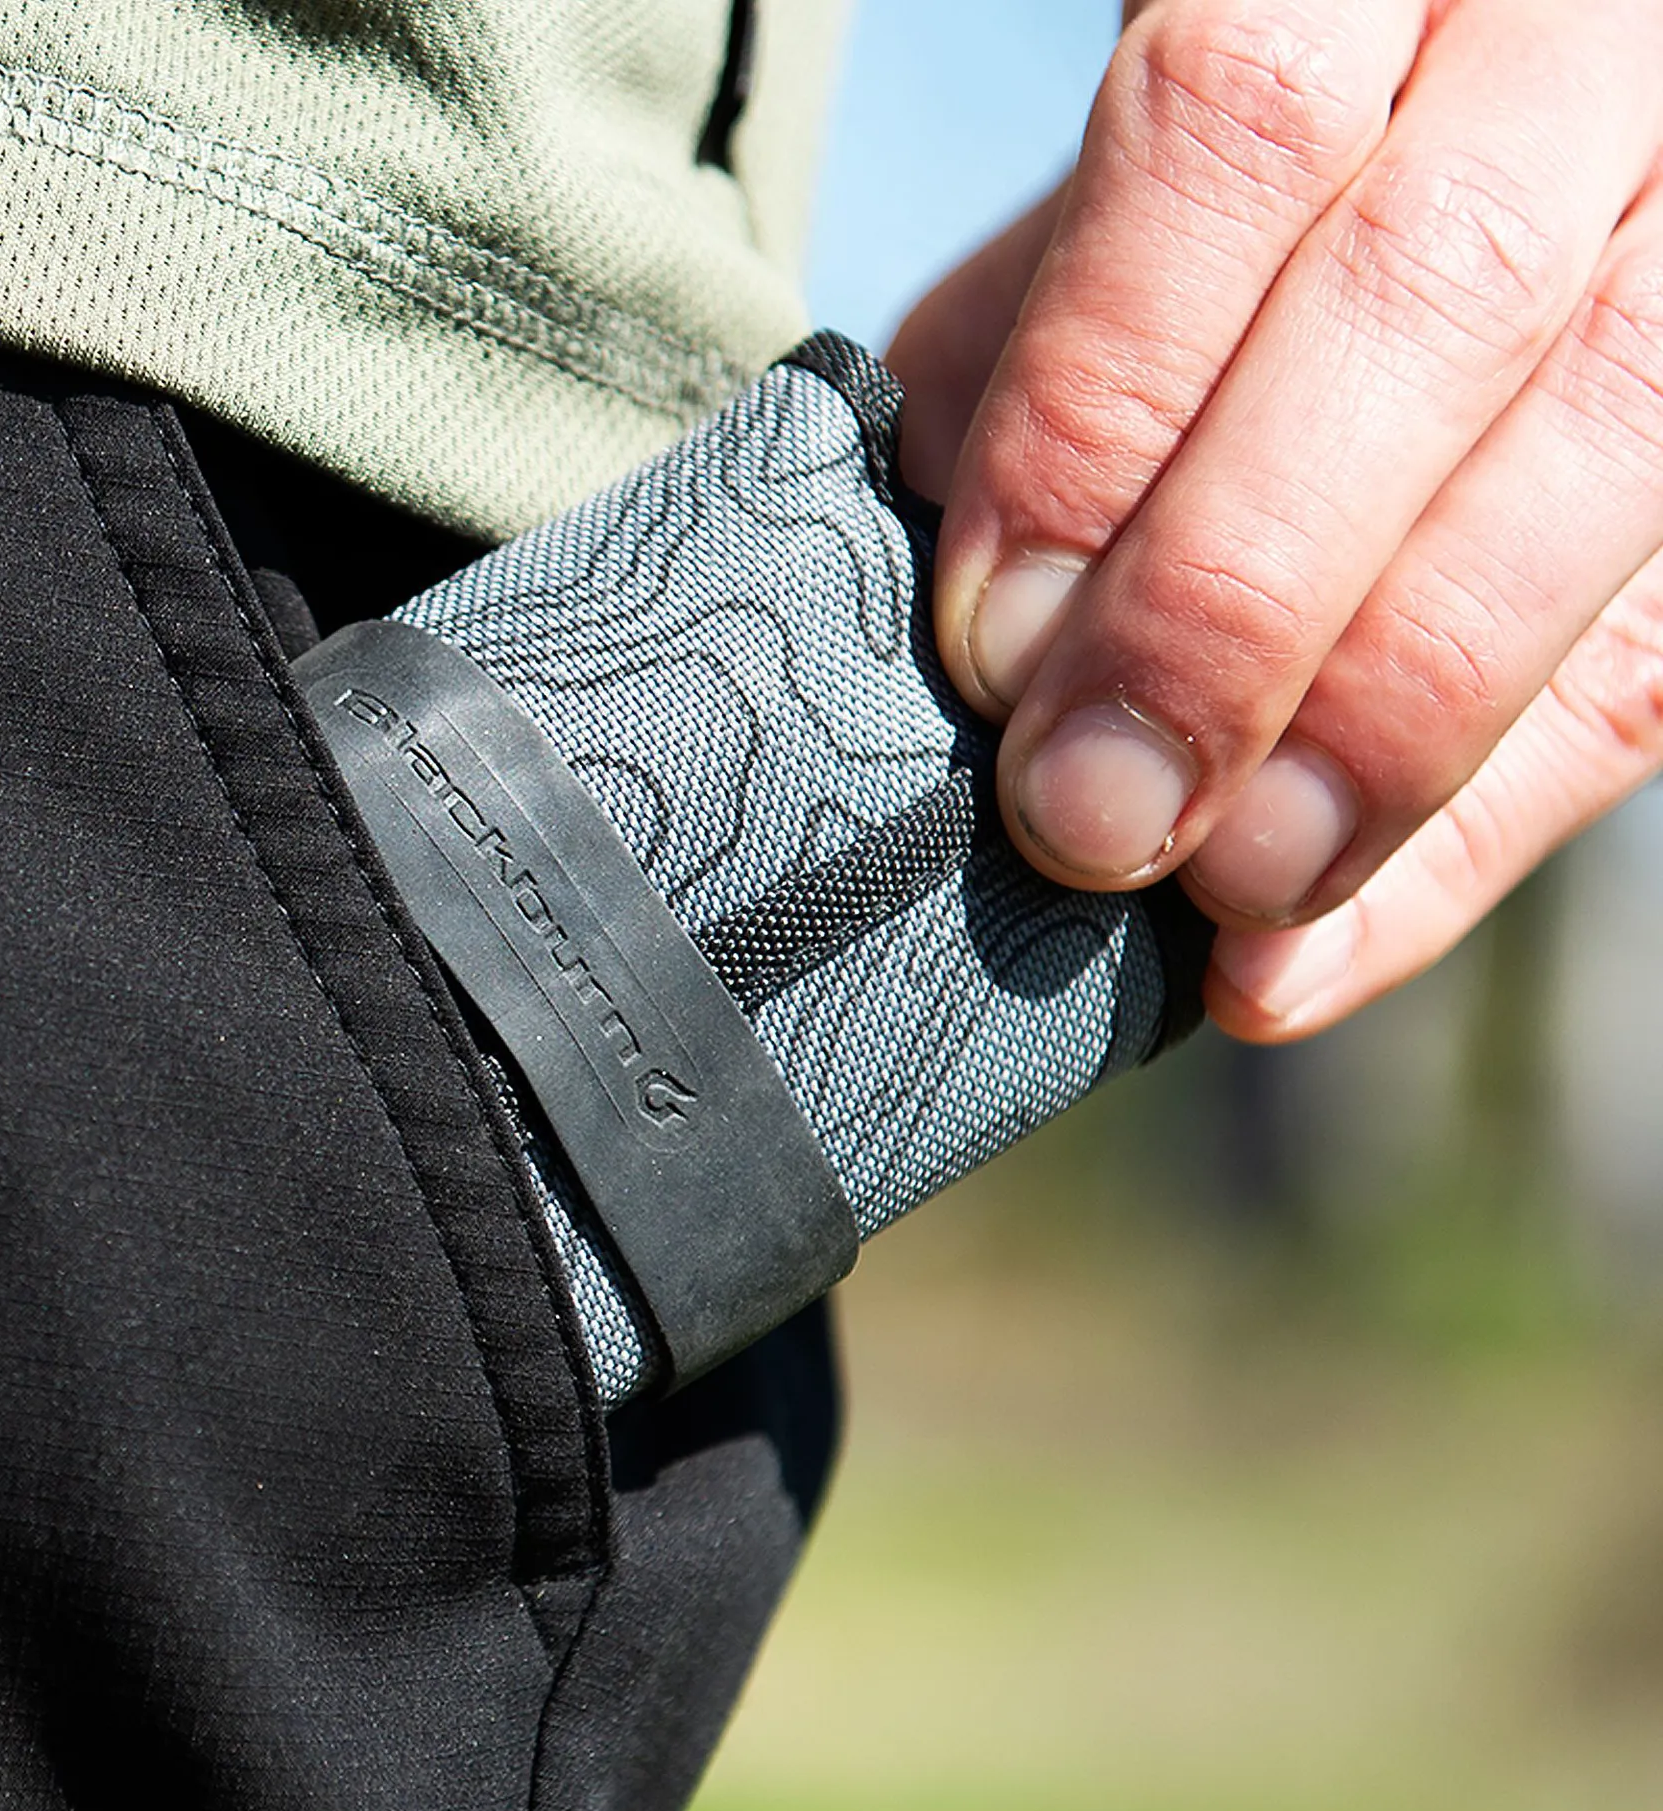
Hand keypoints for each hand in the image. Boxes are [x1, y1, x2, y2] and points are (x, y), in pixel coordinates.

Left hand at [888, 0, 1662, 1042]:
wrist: (1471, 142)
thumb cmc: (1233, 208)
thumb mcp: (1115, 216)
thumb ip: (1042, 356)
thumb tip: (971, 621)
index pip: (1238, 125)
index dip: (1101, 410)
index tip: (992, 639)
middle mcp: (1592, 35)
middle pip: (1439, 295)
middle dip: (1235, 599)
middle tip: (1088, 812)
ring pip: (1615, 446)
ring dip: (1388, 726)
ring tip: (1216, 901)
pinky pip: (1656, 662)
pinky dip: (1469, 836)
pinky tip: (1302, 962)